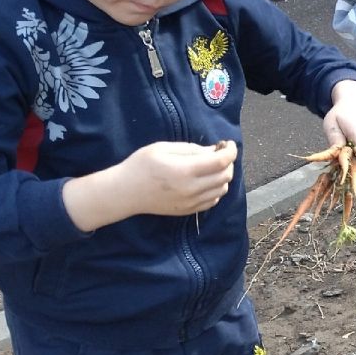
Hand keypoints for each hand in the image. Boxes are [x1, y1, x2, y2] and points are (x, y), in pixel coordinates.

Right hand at [65, 140, 238, 229]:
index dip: (230, 151)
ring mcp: (191, 202)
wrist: (125, 192)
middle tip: (220, 153)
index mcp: (185, 170)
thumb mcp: (163, 148)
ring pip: (222, 189)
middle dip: (228, 162)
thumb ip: (190, 149)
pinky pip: (213, 200)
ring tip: (212, 167)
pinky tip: (206, 181)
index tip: (228, 144)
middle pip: (225, 176)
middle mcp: (192, 189)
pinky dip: (216, 189)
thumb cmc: (141, 165)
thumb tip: (213, 151)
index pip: (221, 161)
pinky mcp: (188, 211)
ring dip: (223, 176)